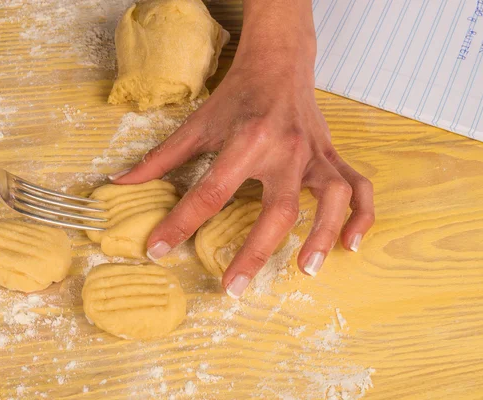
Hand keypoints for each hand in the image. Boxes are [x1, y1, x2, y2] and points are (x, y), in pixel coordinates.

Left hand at [112, 0, 373, 297]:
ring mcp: (315, 155)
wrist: (279, 63)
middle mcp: (286, 150)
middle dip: (255, 253)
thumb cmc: (238, 95)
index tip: (158, 250)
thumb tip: (120, 182)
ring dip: (321, 235)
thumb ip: (160, 157)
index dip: (180, 224)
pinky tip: (351, 243)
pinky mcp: (332, 156)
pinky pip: (359, 187)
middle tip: (234, 289)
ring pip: (331, 199)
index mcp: (246, 140)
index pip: (210, 192)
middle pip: (277, 209)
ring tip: (305, 269)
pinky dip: (362, 216)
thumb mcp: (198, 124)